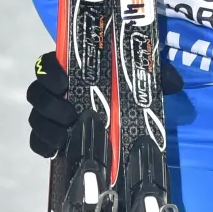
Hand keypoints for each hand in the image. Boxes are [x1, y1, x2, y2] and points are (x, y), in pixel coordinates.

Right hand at [26, 50, 182, 158]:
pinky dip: (43, 145)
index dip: (51, 69)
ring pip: (35, 117)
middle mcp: (56, 89)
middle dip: (49, 102)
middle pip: (36, 91)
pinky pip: (36, 142)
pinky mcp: (48, 137)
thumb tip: (177, 83)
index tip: (65, 80)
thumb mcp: (142, 78)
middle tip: (71, 112)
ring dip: (47, 125)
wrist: (119, 124)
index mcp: (73, 67)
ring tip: (68, 133)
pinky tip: (59, 149)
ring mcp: (49, 114)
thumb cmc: (125, 88)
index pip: (49, 62)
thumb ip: (157, 75)